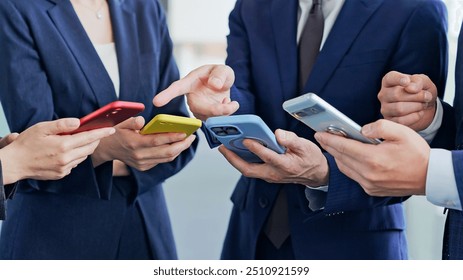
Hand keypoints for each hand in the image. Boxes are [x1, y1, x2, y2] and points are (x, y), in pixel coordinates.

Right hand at [0, 118, 114, 184]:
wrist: (14, 164)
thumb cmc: (26, 144)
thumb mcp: (41, 128)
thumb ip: (61, 124)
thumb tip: (78, 122)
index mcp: (63, 145)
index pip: (89, 138)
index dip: (101, 133)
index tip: (111, 129)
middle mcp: (66, 159)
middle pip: (89, 149)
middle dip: (95, 140)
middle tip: (96, 133)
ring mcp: (64, 168)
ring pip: (83, 157)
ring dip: (85, 148)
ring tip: (78, 140)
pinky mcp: (62, 174)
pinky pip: (75, 164)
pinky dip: (76, 156)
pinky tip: (67, 151)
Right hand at [92, 116, 195, 170]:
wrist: (106, 149)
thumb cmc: (116, 132)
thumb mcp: (121, 123)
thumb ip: (132, 121)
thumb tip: (142, 121)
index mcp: (134, 143)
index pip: (157, 141)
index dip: (172, 137)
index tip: (184, 132)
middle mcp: (139, 156)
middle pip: (166, 152)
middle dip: (182, 145)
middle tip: (192, 136)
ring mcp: (142, 163)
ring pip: (166, 158)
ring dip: (180, 150)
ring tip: (188, 140)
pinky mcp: (144, 167)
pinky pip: (162, 161)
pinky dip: (172, 153)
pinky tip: (178, 145)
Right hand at [153, 64, 238, 119]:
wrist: (224, 85)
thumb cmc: (220, 75)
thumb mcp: (223, 69)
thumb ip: (220, 74)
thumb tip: (214, 85)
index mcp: (190, 82)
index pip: (176, 88)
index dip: (166, 95)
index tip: (156, 102)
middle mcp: (191, 97)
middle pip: (198, 109)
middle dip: (216, 110)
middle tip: (232, 104)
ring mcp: (198, 108)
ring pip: (208, 117)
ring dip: (224, 112)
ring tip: (230, 100)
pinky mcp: (205, 116)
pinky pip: (215, 120)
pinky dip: (227, 114)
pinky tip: (228, 104)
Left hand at [218, 129, 328, 185]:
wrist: (316, 174)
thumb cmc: (310, 158)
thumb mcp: (306, 146)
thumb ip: (291, 139)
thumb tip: (277, 134)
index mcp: (285, 165)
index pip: (267, 156)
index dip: (256, 148)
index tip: (246, 139)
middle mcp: (274, 173)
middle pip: (249, 169)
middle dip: (233, 159)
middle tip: (222, 147)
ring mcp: (270, 176)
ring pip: (248, 170)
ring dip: (235, 160)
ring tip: (224, 147)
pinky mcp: (267, 175)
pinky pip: (251, 169)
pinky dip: (242, 161)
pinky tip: (236, 150)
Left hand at [315, 119, 429, 195]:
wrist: (430, 177)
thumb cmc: (417, 154)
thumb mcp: (402, 132)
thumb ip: (379, 127)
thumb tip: (362, 130)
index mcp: (374, 159)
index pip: (344, 147)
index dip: (329, 139)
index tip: (319, 133)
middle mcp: (368, 174)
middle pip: (340, 157)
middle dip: (329, 146)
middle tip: (321, 136)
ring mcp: (369, 184)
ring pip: (344, 168)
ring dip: (337, 156)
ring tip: (333, 144)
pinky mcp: (371, 190)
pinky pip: (353, 176)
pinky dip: (347, 165)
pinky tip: (347, 157)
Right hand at [378, 71, 436, 130]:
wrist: (426, 107)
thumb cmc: (422, 91)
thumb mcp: (424, 82)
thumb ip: (418, 81)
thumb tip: (410, 88)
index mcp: (389, 81)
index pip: (390, 78)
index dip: (398, 79)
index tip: (407, 81)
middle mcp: (383, 94)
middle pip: (396, 95)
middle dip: (417, 96)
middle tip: (427, 96)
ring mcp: (385, 109)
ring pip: (399, 109)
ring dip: (417, 106)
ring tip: (423, 104)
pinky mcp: (390, 121)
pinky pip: (401, 120)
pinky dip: (415, 117)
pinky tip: (419, 113)